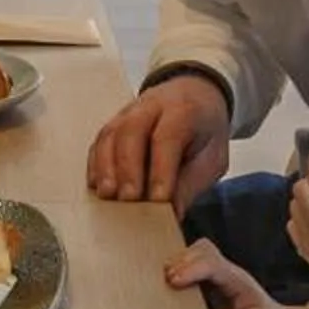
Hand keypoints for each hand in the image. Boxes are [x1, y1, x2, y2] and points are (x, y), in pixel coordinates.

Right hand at [86, 73, 231, 214]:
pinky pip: (99, 141)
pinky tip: (97, 185)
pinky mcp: (114, 123)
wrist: (195, 96)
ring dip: (106, 167)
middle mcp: (153, 105)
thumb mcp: (212, 158)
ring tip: (107, 195)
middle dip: (128, 167)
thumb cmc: (204, 132)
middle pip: (132, 131)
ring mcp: (129, 111)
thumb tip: (172, 213)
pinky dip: (95, 164)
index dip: (161, 170)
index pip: (168, 138)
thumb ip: (191, 183)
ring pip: (111, 134)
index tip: (158, 200)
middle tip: (128, 199)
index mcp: (184, 111)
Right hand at [165, 240, 308, 308]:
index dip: (191, 270)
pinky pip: (193, 264)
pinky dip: (180, 268)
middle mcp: (228, 271)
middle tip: (167, 281)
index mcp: (237, 280)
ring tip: (167, 280)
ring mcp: (220, 273)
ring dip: (179, 261)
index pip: (212, 264)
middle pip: (203, 249)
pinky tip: (173, 282)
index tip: (174, 282)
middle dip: (182, 261)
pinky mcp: (212, 280)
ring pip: (197, 252)